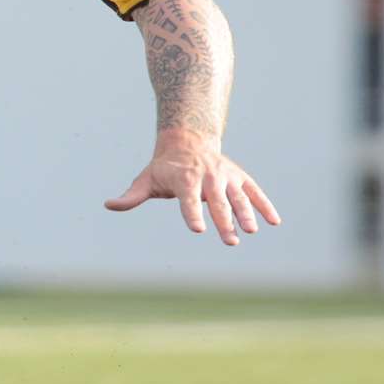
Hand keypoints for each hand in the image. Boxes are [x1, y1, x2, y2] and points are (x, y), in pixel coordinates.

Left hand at [104, 133, 280, 245]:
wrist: (188, 141)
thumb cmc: (164, 168)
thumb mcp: (146, 179)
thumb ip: (131, 196)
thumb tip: (108, 205)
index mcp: (184, 180)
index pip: (188, 200)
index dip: (193, 214)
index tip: (198, 230)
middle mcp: (208, 177)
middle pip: (217, 202)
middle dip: (224, 222)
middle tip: (231, 242)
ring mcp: (226, 177)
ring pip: (238, 197)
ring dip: (246, 215)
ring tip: (251, 232)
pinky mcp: (240, 178)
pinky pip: (255, 192)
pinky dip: (265, 205)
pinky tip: (275, 221)